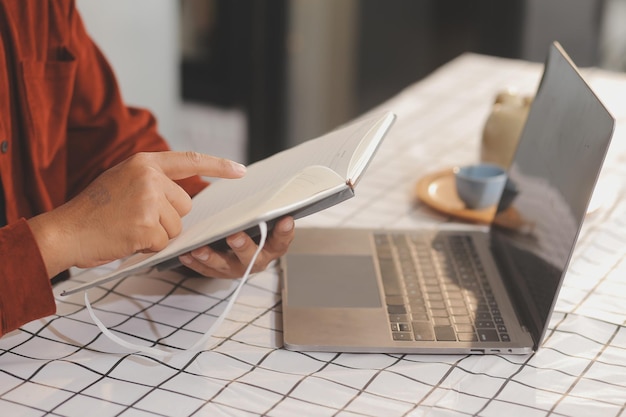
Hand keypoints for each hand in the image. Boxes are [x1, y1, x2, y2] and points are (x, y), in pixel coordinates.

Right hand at [28, 151, 246, 277]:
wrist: (64, 232)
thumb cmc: (93, 211)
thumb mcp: (122, 181)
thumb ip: (153, 183)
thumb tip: (185, 200)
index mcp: (144, 163)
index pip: (190, 160)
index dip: (218, 166)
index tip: (240, 170)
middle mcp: (149, 177)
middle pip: (185, 205)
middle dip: (168, 218)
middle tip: (135, 219)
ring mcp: (148, 200)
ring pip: (177, 227)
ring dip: (158, 235)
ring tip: (128, 228)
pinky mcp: (147, 225)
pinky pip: (165, 243)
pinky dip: (149, 247)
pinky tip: (127, 239)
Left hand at [178, 216, 294, 278]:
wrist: (241, 245)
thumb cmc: (252, 226)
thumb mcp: (259, 215)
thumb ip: (261, 205)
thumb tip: (251, 179)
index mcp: (272, 246)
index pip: (282, 240)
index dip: (284, 232)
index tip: (285, 219)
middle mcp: (256, 259)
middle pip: (253, 257)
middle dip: (243, 246)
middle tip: (234, 236)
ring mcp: (237, 267)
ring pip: (225, 265)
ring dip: (212, 257)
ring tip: (200, 249)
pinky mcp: (218, 272)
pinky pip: (205, 270)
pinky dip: (195, 262)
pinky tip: (186, 253)